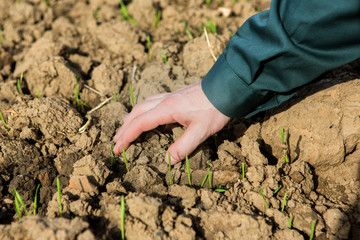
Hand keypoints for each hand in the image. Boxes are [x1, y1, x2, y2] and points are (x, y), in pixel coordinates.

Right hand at [113, 82, 230, 163]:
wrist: (226, 88)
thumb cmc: (214, 110)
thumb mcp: (200, 132)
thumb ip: (182, 147)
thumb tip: (167, 161)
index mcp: (166, 109)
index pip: (139, 124)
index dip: (127, 137)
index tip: (117, 149)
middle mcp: (164, 101)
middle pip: (136, 113)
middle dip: (124, 128)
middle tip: (116, 141)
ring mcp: (169, 96)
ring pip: (143, 106)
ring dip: (131, 118)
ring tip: (124, 128)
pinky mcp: (175, 96)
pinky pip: (152, 103)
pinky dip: (144, 112)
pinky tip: (149, 119)